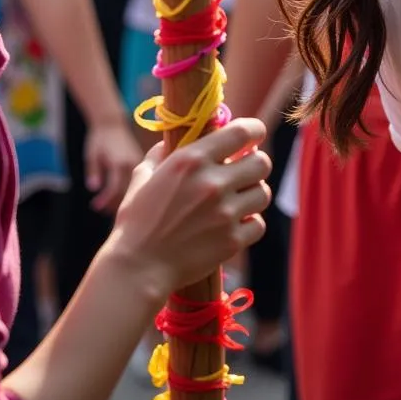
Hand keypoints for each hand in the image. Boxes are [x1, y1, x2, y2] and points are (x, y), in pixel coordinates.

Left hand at [84, 116, 142, 213]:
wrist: (112, 123)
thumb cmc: (99, 139)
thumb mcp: (91, 154)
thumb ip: (93, 171)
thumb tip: (93, 188)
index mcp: (118, 162)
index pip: (114, 188)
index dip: (104, 200)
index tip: (94, 205)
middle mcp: (131, 164)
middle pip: (125, 191)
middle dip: (112, 203)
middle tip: (99, 209)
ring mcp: (137, 163)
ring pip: (132, 187)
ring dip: (120, 198)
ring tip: (106, 206)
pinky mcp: (139, 162)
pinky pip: (135, 180)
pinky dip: (127, 189)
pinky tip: (116, 195)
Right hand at [109, 118, 270, 301]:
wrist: (138, 269)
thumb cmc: (137, 220)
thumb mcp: (144, 176)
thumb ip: (162, 152)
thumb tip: (177, 138)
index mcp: (192, 160)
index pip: (242, 132)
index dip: (254, 130)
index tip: (254, 135)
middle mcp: (213, 183)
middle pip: (262, 162)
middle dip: (255, 164)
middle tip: (244, 172)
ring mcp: (225, 213)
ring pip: (263, 193)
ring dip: (253, 194)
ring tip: (238, 199)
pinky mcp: (232, 241)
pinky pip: (258, 224)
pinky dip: (249, 224)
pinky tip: (234, 224)